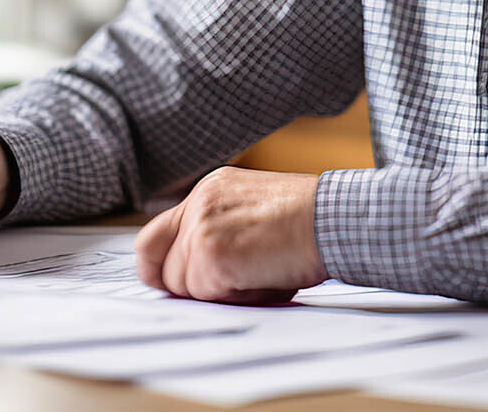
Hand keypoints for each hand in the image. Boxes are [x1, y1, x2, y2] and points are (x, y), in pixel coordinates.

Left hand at [133, 167, 326, 303]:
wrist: (334, 218)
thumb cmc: (312, 222)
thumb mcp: (255, 214)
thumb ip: (220, 232)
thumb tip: (198, 277)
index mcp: (209, 190)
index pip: (153, 236)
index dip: (158, 268)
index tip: (170, 284)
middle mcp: (199, 203)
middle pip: (161, 267)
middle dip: (191, 287)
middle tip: (231, 285)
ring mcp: (202, 227)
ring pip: (183, 286)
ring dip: (220, 293)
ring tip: (260, 273)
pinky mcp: (211, 253)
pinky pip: (205, 294)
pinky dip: (235, 297)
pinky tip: (264, 277)